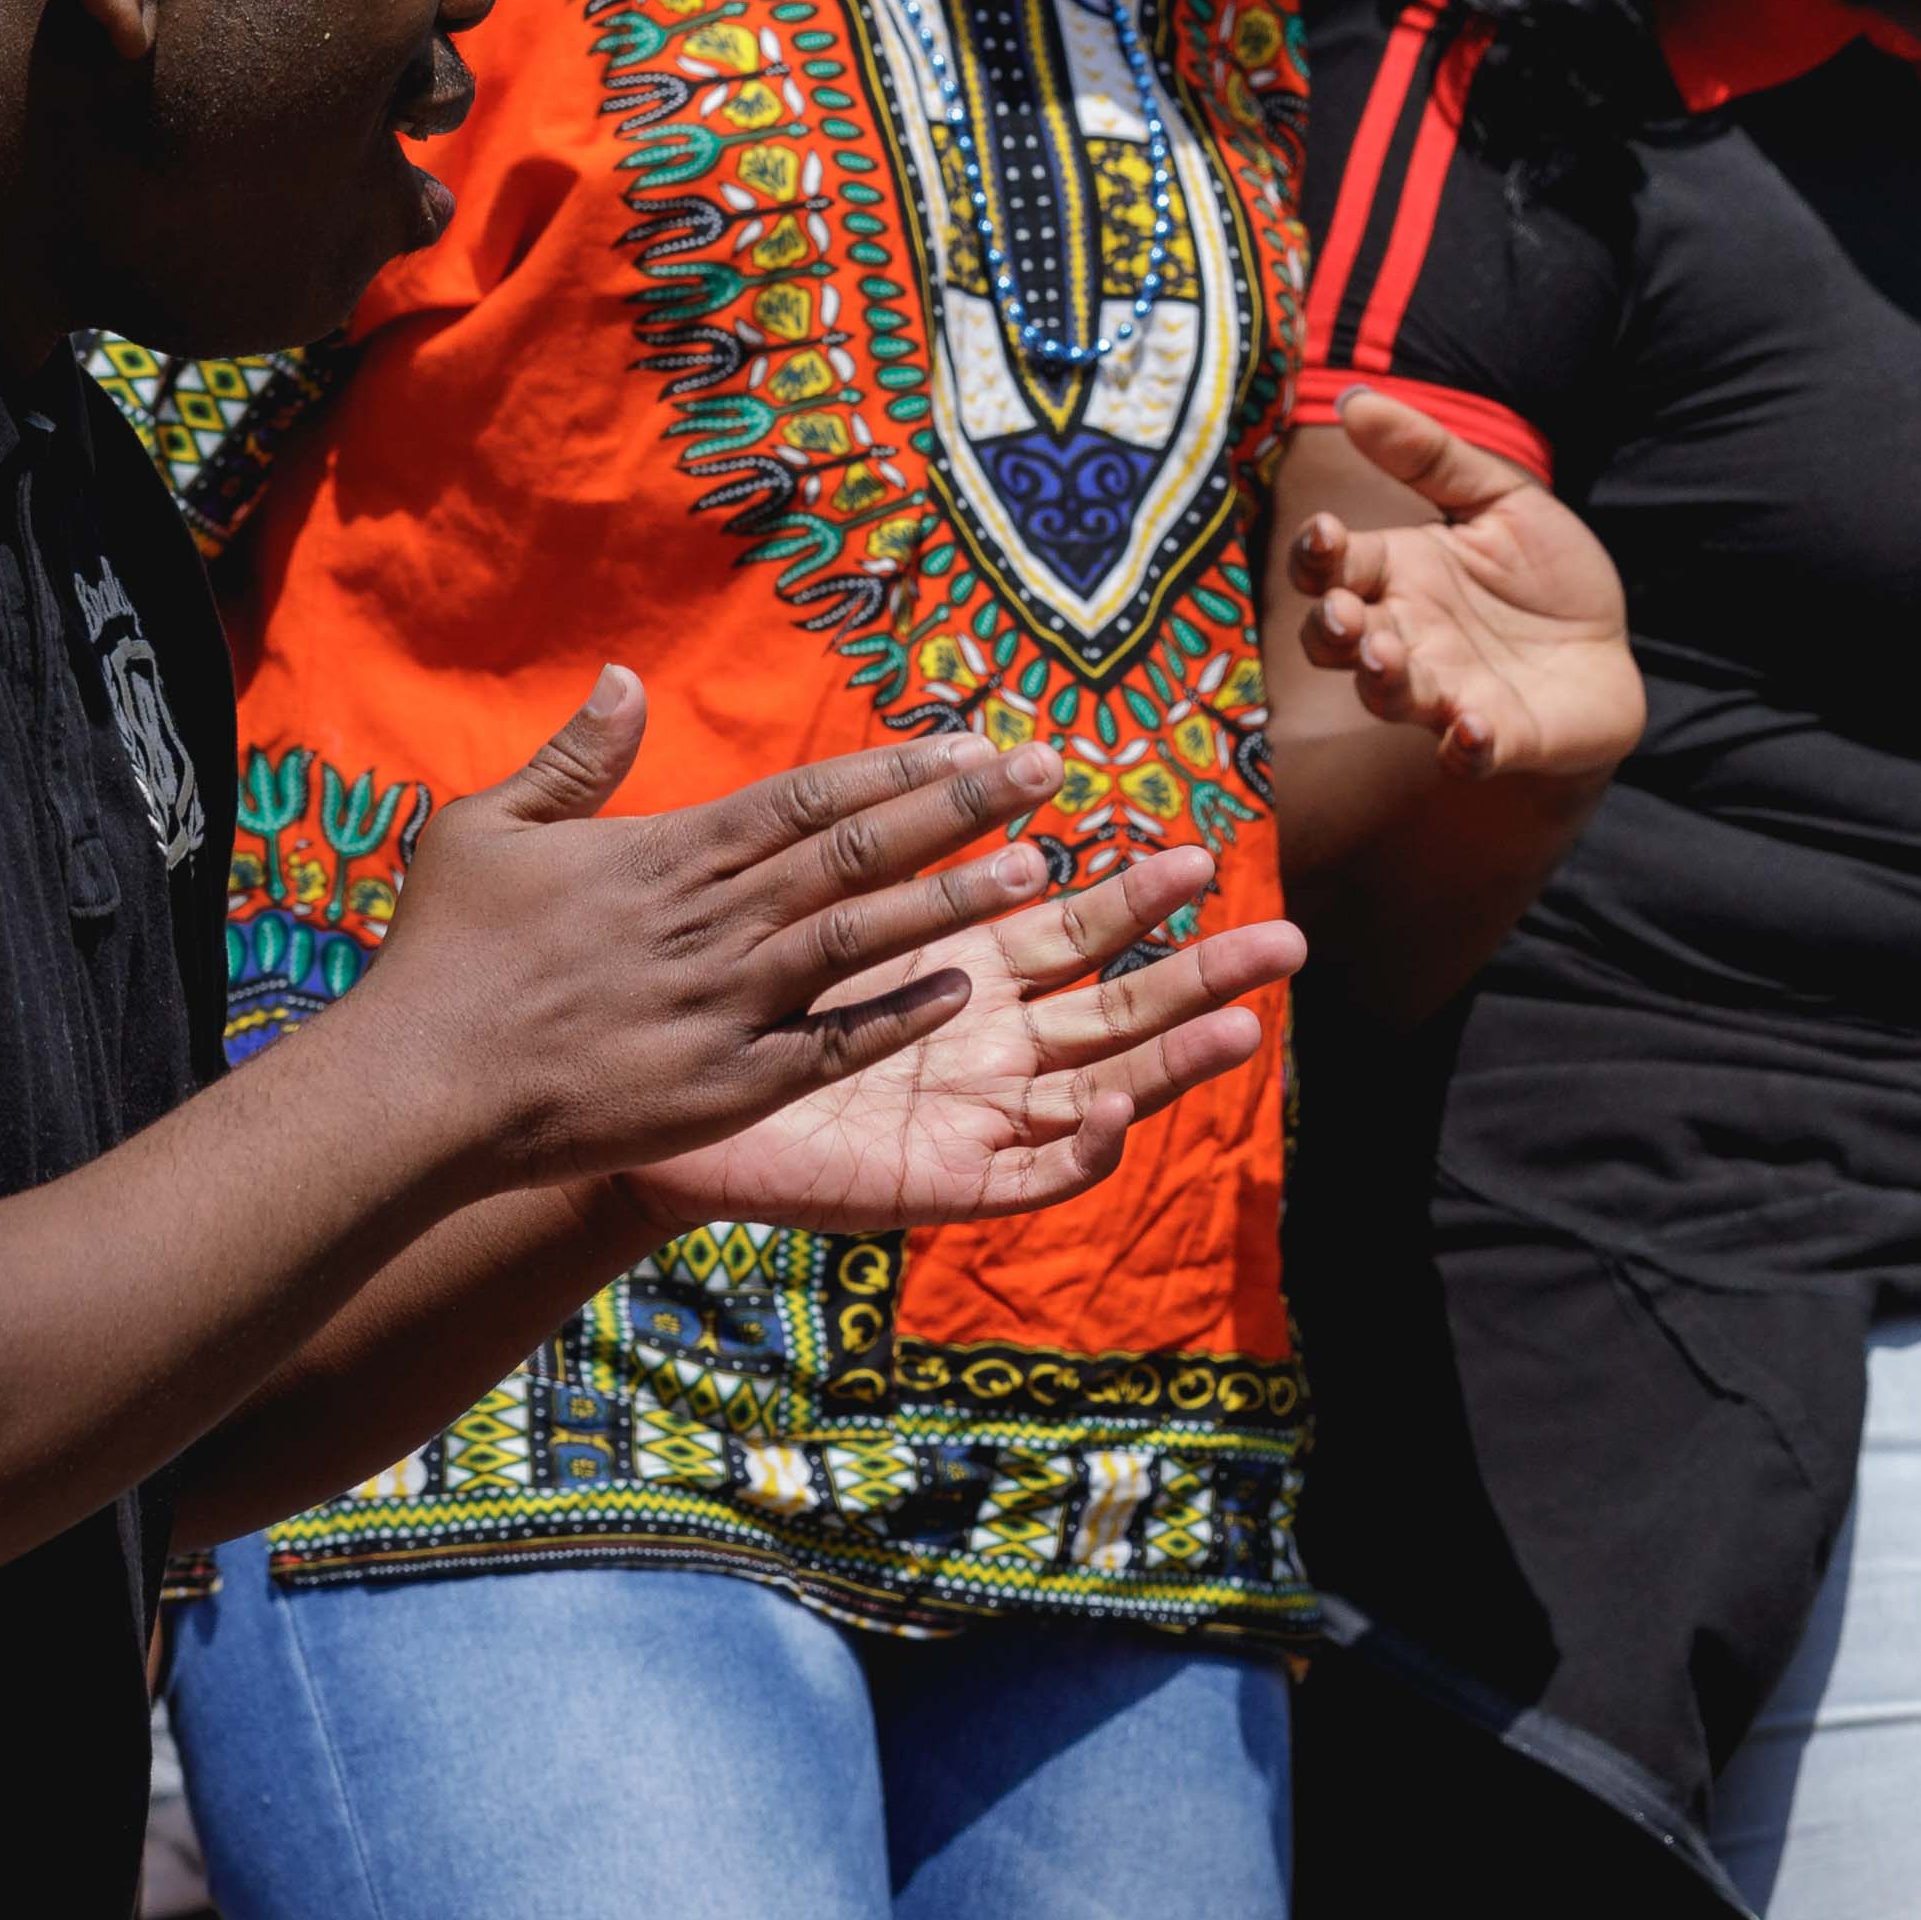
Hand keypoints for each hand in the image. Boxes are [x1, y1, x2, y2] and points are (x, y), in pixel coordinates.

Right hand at [337, 681, 1080, 1193]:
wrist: (414, 1089)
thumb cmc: (444, 958)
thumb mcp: (488, 829)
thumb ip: (574, 757)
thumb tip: (625, 674)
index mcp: (665, 855)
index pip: (807, 797)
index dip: (899, 769)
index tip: (978, 742)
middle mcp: (710, 922)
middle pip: (855, 851)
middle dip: (958, 809)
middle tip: (1053, 771)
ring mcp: (724, 1004)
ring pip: (861, 938)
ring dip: (954, 900)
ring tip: (1042, 867)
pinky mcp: (726, 1083)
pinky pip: (830, 1044)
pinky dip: (895, 1013)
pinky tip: (964, 988)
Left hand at [617, 830, 1302, 1235]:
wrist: (634, 1106)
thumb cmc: (702, 1000)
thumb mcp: (776, 900)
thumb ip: (841, 826)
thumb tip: (926, 735)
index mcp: (961, 971)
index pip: (1075, 929)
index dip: (1136, 898)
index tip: (1196, 854)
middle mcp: (985, 1044)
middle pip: (1120, 1007)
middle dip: (1204, 975)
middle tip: (1286, 939)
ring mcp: (970, 1118)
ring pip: (1103, 1089)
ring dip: (1176, 1061)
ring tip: (1247, 1027)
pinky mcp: (938, 1184)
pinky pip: (1030, 1175)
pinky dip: (1080, 1149)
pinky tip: (1116, 1112)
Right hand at [1289, 389, 1638, 784]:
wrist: (1610, 647)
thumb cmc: (1543, 574)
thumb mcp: (1502, 500)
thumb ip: (1431, 456)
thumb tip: (1357, 398)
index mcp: (1397, 575)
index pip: (1331, 567)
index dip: (1317, 554)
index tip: (1326, 533)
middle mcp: (1405, 638)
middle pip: (1337, 642)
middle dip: (1331, 629)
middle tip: (1343, 612)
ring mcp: (1446, 693)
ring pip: (1388, 696)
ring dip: (1382, 680)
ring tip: (1389, 658)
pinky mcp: (1500, 738)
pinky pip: (1469, 752)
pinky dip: (1466, 746)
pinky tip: (1473, 728)